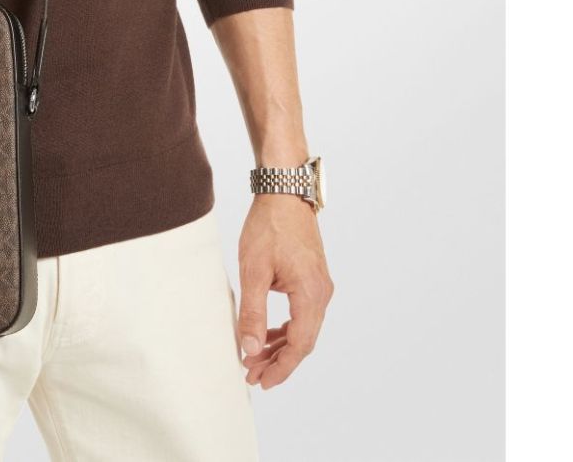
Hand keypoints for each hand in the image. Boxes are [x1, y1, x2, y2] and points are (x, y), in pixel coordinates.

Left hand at [236, 194, 333, 388]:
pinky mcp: (313, 278)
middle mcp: (322, 293)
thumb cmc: (269, 226)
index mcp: (311, 294)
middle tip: (252, 374)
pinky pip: (303, 313)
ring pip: (304, 328)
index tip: (259, 381)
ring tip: (255, 358)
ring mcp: (320, 285)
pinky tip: (269, 333)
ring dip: (281, 345)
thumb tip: (251, 349)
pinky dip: (287, 327)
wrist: (283, 192)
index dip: (280, 368)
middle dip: (278, 361)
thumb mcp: (253, 270)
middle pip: (304, 341)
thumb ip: (253, 312)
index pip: (299, 346)